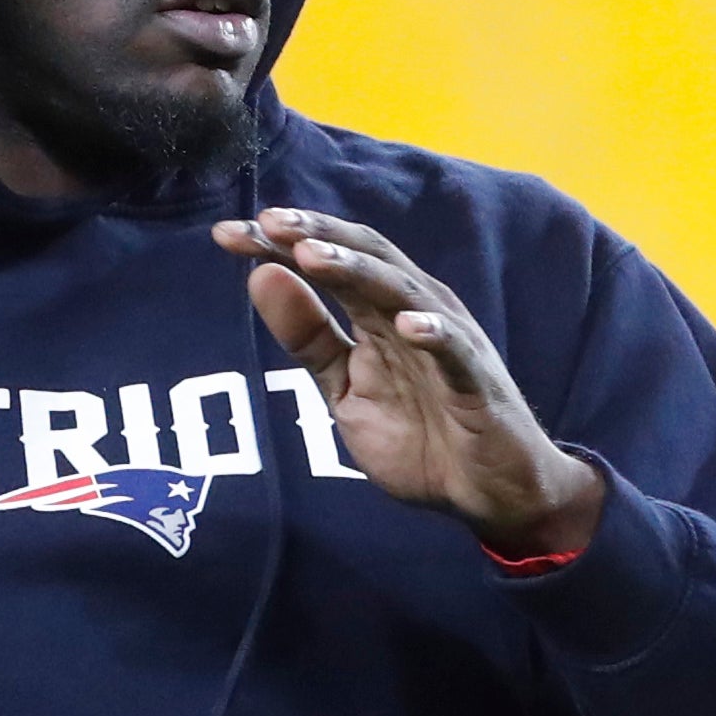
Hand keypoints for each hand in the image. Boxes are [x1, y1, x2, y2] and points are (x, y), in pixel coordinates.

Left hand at [214, 207, 603, 556]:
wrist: (490, 494)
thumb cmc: (422, 436)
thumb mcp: (346, 390)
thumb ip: (308, 339)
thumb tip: (259, 276)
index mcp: (380, 312)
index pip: (327, 262)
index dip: (278, 245)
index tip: (225, 234)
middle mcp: (414, 312)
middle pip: (363, 258)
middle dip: (315, 236)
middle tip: (266, 221)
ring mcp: (449, 342)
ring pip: (402, 291)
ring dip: (357, 270)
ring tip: (312, 256)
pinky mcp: (477, 382)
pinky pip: (455, 352)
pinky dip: (433, 334)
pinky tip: (405, 325)